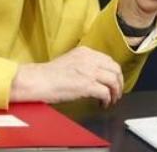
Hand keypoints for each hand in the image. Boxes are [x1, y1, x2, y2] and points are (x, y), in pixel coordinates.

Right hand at [9, 46, 123, 106]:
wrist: (37, 80)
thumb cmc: (48, 74)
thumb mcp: (69, 60)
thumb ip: (84, 63)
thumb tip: (95, 73)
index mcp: (85, 52)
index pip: (108, 60)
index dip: (114, 72)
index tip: (114, 80)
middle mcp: (90, 59)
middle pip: (115, 69)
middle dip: (119, 82)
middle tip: (117, 91)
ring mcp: (89, 71)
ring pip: (114, 81)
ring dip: (115, 92)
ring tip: (111, 99)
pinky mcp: (87, 85)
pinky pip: (105, 93)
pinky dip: (107, 100)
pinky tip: (103, 104)